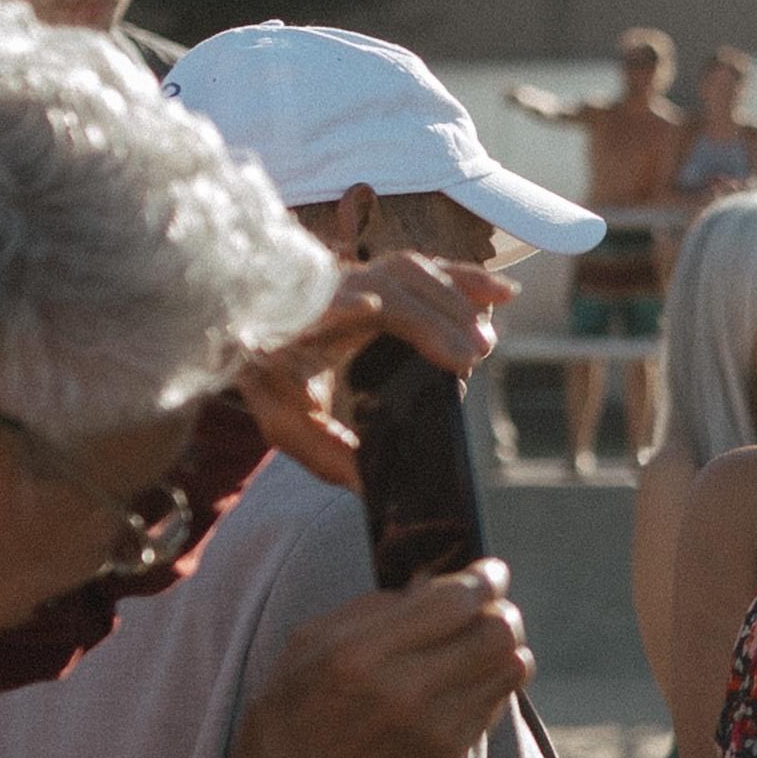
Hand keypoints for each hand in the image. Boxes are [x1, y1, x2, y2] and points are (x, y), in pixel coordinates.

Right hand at [192, 565, 529, 757]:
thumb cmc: (297, 701)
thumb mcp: (315, 637)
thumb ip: (382, 605)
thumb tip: (441, 579)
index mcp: (362, 655)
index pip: (456, 602)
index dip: (484, 578)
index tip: (489, 571)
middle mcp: (404, 693)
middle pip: (498, 632)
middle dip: (499, 609)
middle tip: (486, 605)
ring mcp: (433, 731)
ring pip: (512, 667)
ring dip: (503, 645)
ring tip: (477, 641)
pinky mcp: (449, 756)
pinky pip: (499, 701)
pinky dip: (490, 680)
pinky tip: (461, 678)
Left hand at [235, 252, 518, 486]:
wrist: (256, 339)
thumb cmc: (273, 382)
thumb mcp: (288, 426)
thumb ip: (327, 454)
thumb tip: (376, 488)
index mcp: (293, 321)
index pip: (321, 302)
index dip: (346, 301)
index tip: (373, 308)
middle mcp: (326, 287)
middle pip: (384, 285)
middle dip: (431, 316)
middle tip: (471, 356)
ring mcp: (357, 274)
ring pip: (409, 271)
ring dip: (455, 298)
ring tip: (486, 341)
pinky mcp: (384, 275)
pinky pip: (427, 268)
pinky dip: (465, 279)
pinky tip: (501, 294)